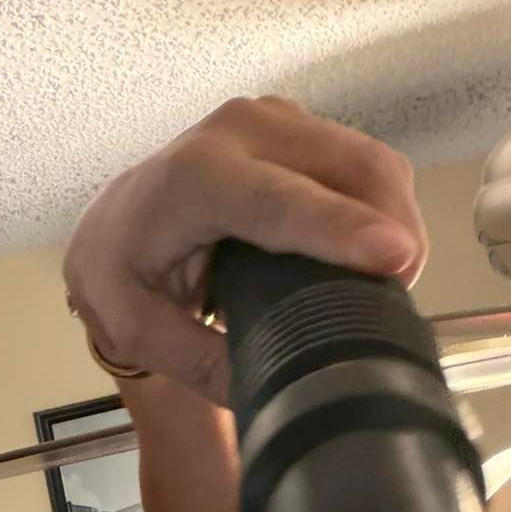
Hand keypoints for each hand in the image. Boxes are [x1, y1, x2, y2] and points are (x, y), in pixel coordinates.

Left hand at [62, 96, 427, 403]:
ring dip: (395, 222)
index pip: (278, 202)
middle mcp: (236, 132)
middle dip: (393, 232)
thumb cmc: (123, 277)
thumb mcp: (140, 333)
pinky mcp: (298, 128)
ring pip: (370, 163)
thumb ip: (200, 363)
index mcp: (192, 180)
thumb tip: (266, 390)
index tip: (396, 257)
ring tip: (383, 285)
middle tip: (395, 303)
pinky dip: (382, 210)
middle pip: (348, 170)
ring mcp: (273, 121)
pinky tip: (368, 254)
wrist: (114, 226)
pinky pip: (364, 165)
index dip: (340, 229)